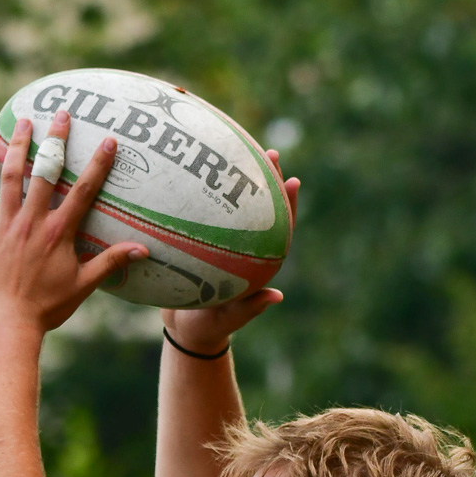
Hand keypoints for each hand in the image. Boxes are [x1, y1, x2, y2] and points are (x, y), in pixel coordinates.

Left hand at [0, 110, 148, 333]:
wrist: (6, 322)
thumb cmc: (47, 308)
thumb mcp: (83, 286)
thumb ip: (110, 263)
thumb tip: (143, 250)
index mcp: (59, 233)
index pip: (84, 190)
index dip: (98, 163)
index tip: (108, 139)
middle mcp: (33, 222)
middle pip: (46, 171)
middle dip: (56, 140)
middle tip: (61, 114)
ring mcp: (7, 224)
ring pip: (12, 175)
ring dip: (18, 146)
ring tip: (24, 122)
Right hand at [163, 152, 299, 354]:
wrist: (184, 330)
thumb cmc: (210, 327)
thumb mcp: (229, 319)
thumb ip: (250, 309)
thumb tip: (277, 296)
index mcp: (258, 262)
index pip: (280, 229)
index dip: (288, 205)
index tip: (291, 181)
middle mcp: (244, 246)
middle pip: (262, 207)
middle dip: (267, 178)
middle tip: (269, 152)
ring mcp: (223, 239)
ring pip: (234, 204)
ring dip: (236, 176)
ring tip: (236, 146)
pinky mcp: (201, 237)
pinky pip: (203, 211)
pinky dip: (201, 191)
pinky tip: (189, 169)